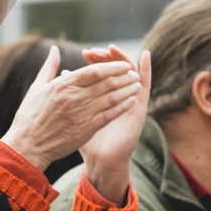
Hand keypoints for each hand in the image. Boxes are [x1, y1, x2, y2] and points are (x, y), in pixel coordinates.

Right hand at [0, 45, 141, 170]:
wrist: (28, 145)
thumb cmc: (30, 116)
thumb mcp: (37, 87)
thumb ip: (49, 67)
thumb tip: (55, 49)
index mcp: (63, 85)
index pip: (93, 71)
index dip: (111, 66)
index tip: (123, 64)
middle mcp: (74, 98)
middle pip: (106, 83)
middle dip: (124, 77)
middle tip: (135, 73)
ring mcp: (81, 114)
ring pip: (111, 98)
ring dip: (126, 90)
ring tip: (137, 85)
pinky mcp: (86, 129)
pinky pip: (109, 115)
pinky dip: (121, 106)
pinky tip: (130, 101)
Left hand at [79, 47, 151, 203]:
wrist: (102, 161)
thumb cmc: (88, 140)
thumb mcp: (77, 114)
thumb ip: (71, 95)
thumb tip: (63, 74)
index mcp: (103, 97)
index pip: (101, 71)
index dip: (95, 60)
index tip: (85, 52)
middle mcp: (118, 96)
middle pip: (114, 69)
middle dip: (105, 58)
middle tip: (95, 51)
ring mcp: (130, 99)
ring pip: (129, 73)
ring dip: (121, 59)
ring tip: (112, 49)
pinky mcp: (140, 106)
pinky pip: (146, 85)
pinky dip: (146, 69)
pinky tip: (145, 55)